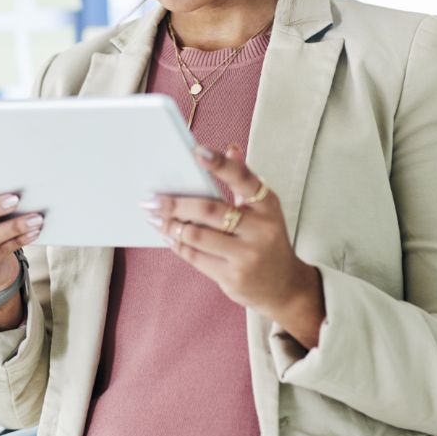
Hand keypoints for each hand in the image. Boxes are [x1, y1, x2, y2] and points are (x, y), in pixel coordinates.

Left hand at [140, 143, 324, 347]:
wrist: (284, 287)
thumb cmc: (266, 240)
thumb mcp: (263, 210)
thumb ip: (243, 180)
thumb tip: (230, 148)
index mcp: (268, 206)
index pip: (243, 179)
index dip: (220, 165)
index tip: (196, 151)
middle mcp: (261, 230)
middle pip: (209, 209)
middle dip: (175, 203)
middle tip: (152, 198)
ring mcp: (247, 256)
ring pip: (196, 235)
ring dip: (169, 224)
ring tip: (154, 216)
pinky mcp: (232, 278)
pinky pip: (195, 257)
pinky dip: (176, 244)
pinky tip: (166, 234)